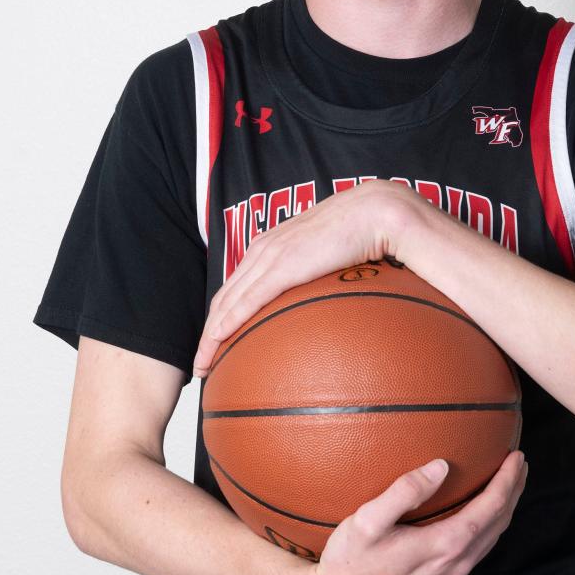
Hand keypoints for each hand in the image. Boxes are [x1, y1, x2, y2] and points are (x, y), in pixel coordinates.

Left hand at [192, 179, 408, 377]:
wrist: (374, 211)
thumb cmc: (361, 230)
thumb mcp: (331, 255)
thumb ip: (321, 273)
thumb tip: (330, 300)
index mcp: (272, 245)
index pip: (237, 287)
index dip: (221, 316)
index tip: (216, 342)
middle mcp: (264, 250)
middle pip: (224, 298)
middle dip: (208, 332)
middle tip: (200, 364)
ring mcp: (272, 257)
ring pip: (228, 302)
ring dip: (211, 335)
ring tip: (202, 364)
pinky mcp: (284, 266)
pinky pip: (249, 299)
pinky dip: (229, 321)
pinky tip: (217, 339)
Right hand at [297, 449, 528, 574]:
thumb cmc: (349, 563)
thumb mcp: (367, 521)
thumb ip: (404, 491)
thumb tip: (441, 466)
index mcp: (444, 545)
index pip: (491, 508)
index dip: (507, 480)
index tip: (515, 455)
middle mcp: (455, 563)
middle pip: (499, 522)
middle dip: (513, 490)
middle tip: (520, 462)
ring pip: (491, 539)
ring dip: (504, 509)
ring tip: (509, 484)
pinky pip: (479, 550)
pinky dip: (490, 526)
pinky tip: (482, 515)